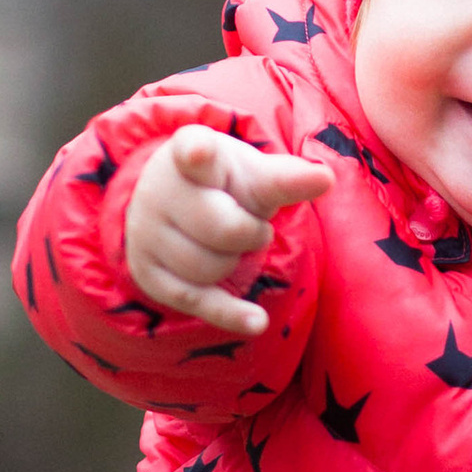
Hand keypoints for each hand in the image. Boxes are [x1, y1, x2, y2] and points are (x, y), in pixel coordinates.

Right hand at [121, 127, 331, 336]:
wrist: (170, 203)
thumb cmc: (224, 184)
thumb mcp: (253, 173)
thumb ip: (286, 178)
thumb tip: (325, 179)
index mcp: (189, 150)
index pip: (193, 150)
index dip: (198, 153)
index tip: (200, 152)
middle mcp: (159, 189)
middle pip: (222, 228)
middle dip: (250, 233)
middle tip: (250, 225)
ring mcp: (146, 233)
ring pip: (209, 268)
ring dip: (234, 262)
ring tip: (228, 245)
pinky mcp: (149, 274)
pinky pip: (196, 301)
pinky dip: (230, 314)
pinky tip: (257, 322)